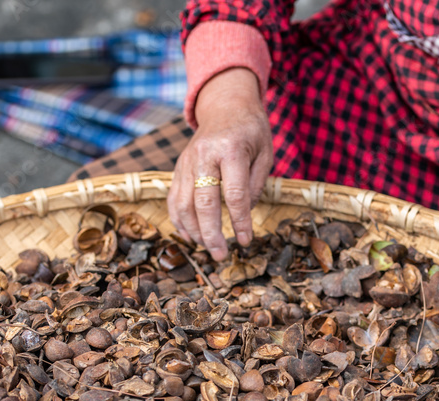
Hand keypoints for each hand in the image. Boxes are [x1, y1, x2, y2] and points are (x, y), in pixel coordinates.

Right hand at [168, 68, 273, 260]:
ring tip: (207, 249)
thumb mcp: (264, 154)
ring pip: (183, 203)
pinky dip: (179, 220)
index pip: (234, 194)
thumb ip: (254, 185)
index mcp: (231, 149)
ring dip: (194, 231)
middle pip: (203, 202)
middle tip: (221, 255)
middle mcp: (204, 155)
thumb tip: (242, 216)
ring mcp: (187, 161)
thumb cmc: (250, 132)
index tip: (245, 241)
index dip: (239, 221)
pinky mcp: (178, 167)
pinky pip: (173, 198)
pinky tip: (190, 237)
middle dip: (211, 233)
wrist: (225, 106)